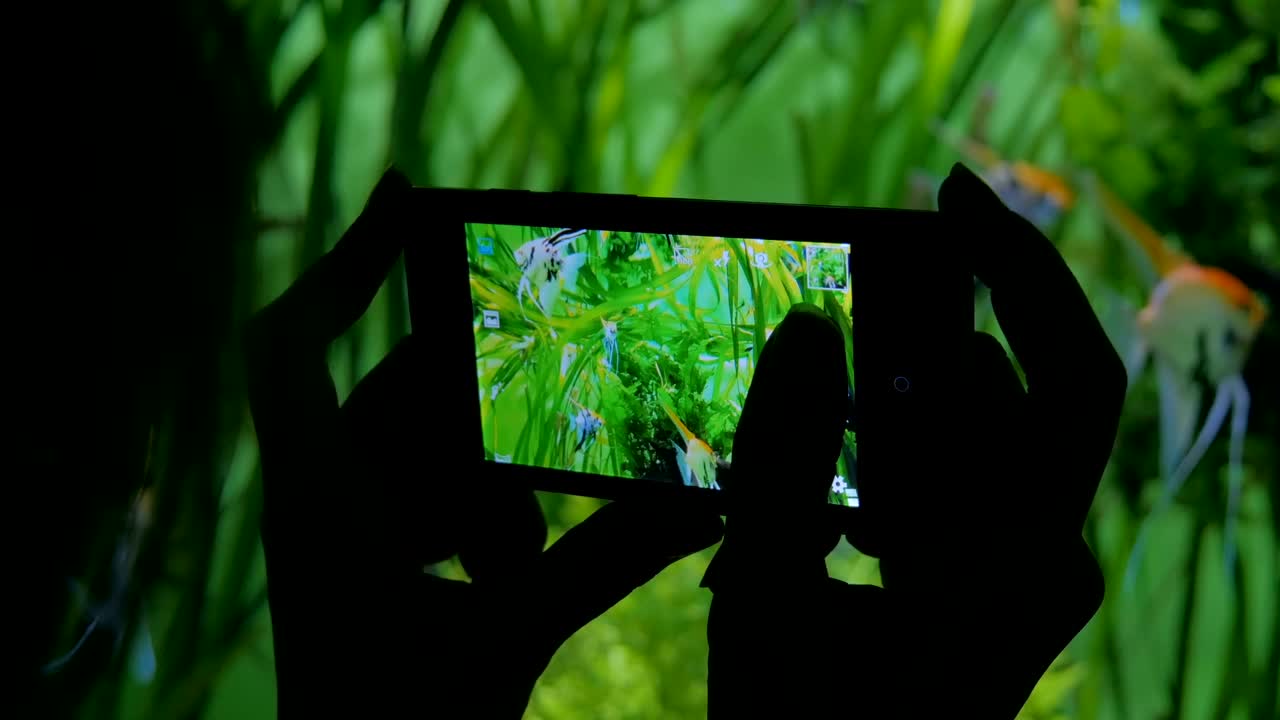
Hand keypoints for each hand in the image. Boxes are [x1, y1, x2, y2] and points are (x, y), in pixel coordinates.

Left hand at [246, 170, 723, 717]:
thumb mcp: (505, 642)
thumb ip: (604, 568)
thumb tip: (705, 504)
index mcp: (318, 502)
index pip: (293, 349)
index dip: (339, 266)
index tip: (404, 199)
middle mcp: (326, 503)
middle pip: (401, 400)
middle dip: (481, 411)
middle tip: (556, 398)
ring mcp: (351, 537)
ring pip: (433, 460)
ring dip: (492, 496)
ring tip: (514, 566)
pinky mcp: (382, 569)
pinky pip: (442, 511)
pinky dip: (488, 533)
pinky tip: (512, 585)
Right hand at [703, 163, 1126, 717]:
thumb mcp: (766, 596)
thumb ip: (782, 459)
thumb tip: (808, 326)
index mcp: (1017, 565)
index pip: (1065, 379)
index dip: (1022, 271)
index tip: (945, 197)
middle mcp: (1043, 560)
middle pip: (1014, 392)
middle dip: (925, 330)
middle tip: (834, 302)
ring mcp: (1019, 573)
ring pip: (975, 434)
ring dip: (892, 406)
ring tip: (808, 472)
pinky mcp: (986, 578)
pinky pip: (955, 475)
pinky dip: (893, 451)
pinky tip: (826, 504)